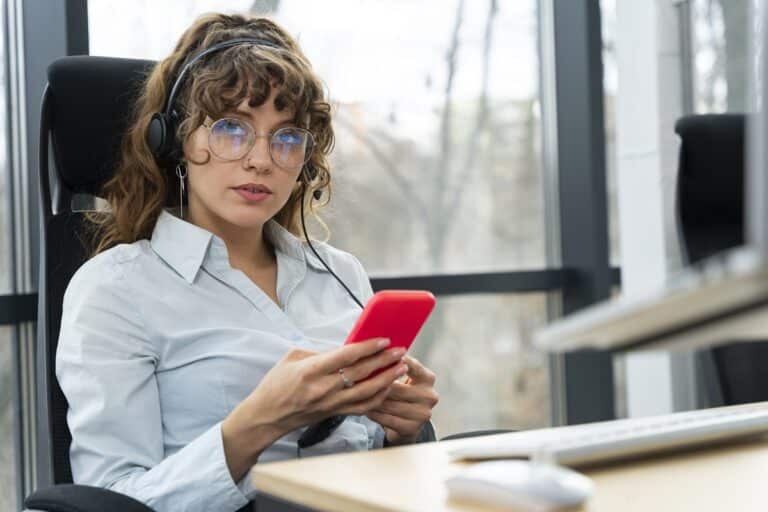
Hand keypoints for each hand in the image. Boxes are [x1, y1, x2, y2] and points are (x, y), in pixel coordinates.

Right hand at [222, 338, 407, 477]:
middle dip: (384, 360)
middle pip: (361, 373)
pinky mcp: (334, 413)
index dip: (368, 348)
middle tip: (400, 351)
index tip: (384, 340)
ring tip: (401, 368)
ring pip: (367, 392)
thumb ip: (319, 352)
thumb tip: (342, 348)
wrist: (267, 416)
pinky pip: (362, 407)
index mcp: (311, 371)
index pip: (347, 356)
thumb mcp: (292, 358)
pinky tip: (387, 387)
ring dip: (387, 379)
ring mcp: (331, 403)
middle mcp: (324, 388)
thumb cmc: (276, 385)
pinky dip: (377, 397)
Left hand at [366, 355, 438, 445]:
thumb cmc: (401, 393)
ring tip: (357, 394)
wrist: (408, 422)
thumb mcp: (404, 377)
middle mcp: (429, 396)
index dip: (393, 361)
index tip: (377, 356)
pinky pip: (386, 419)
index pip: (411, 366)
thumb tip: (375, 350)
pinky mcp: (412, 428)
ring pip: (389, 404)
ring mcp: (422, 414)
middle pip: (396, 388)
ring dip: (371, 400)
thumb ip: (395, 365)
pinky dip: (374, 413)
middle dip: (376, 384)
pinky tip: (364, 408)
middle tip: (358, 380)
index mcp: (428, 378)